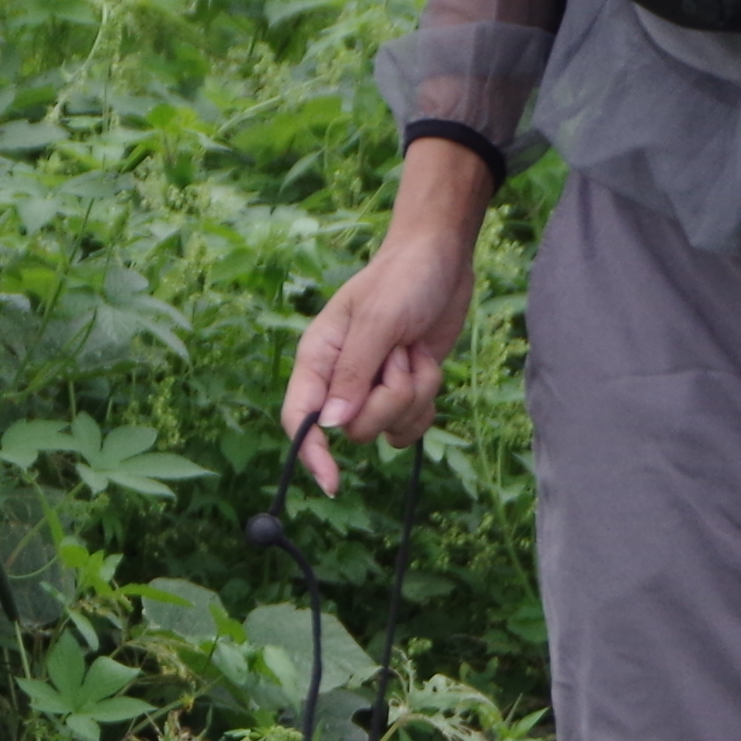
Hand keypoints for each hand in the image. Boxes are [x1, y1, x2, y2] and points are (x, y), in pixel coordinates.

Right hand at [275, 136, 495, 493]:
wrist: (440, 259)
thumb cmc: (402, 279)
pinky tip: (425, 365)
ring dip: (413, 394)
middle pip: (355, 429)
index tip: (332, 482)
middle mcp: (339, 380)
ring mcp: (372, 388)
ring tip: (413, 351)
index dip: (311, 453)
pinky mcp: (401, 391)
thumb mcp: (377, 321)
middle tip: (400, 357)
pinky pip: (411, 425)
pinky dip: (426, 400)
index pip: (300, 418)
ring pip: (388, 428)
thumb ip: (352, 374)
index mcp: (318, 359)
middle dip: (388, 400)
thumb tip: (330, 424)